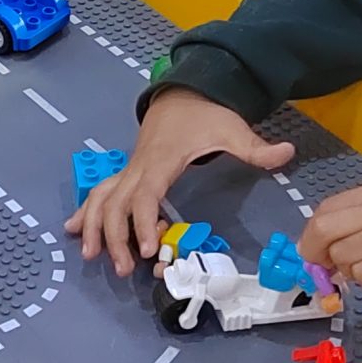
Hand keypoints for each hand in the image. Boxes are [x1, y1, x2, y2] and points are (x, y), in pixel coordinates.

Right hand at [66, 86, 295, 275]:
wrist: (183, 92)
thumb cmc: (206, 114)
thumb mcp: (232, 128)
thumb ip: (256, 146)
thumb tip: (286, 152)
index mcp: (162, 160)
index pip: (146, 195)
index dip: (144, 222)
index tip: (148, 249)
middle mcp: (139, 167)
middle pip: (116, 204)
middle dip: (115, 237)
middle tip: (126, 269)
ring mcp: (130, 169)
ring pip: (102, 199)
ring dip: (95, 227)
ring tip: (93, 257)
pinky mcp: (128, 171)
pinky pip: (101, 192)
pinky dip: (86, 211)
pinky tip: (75, 230)